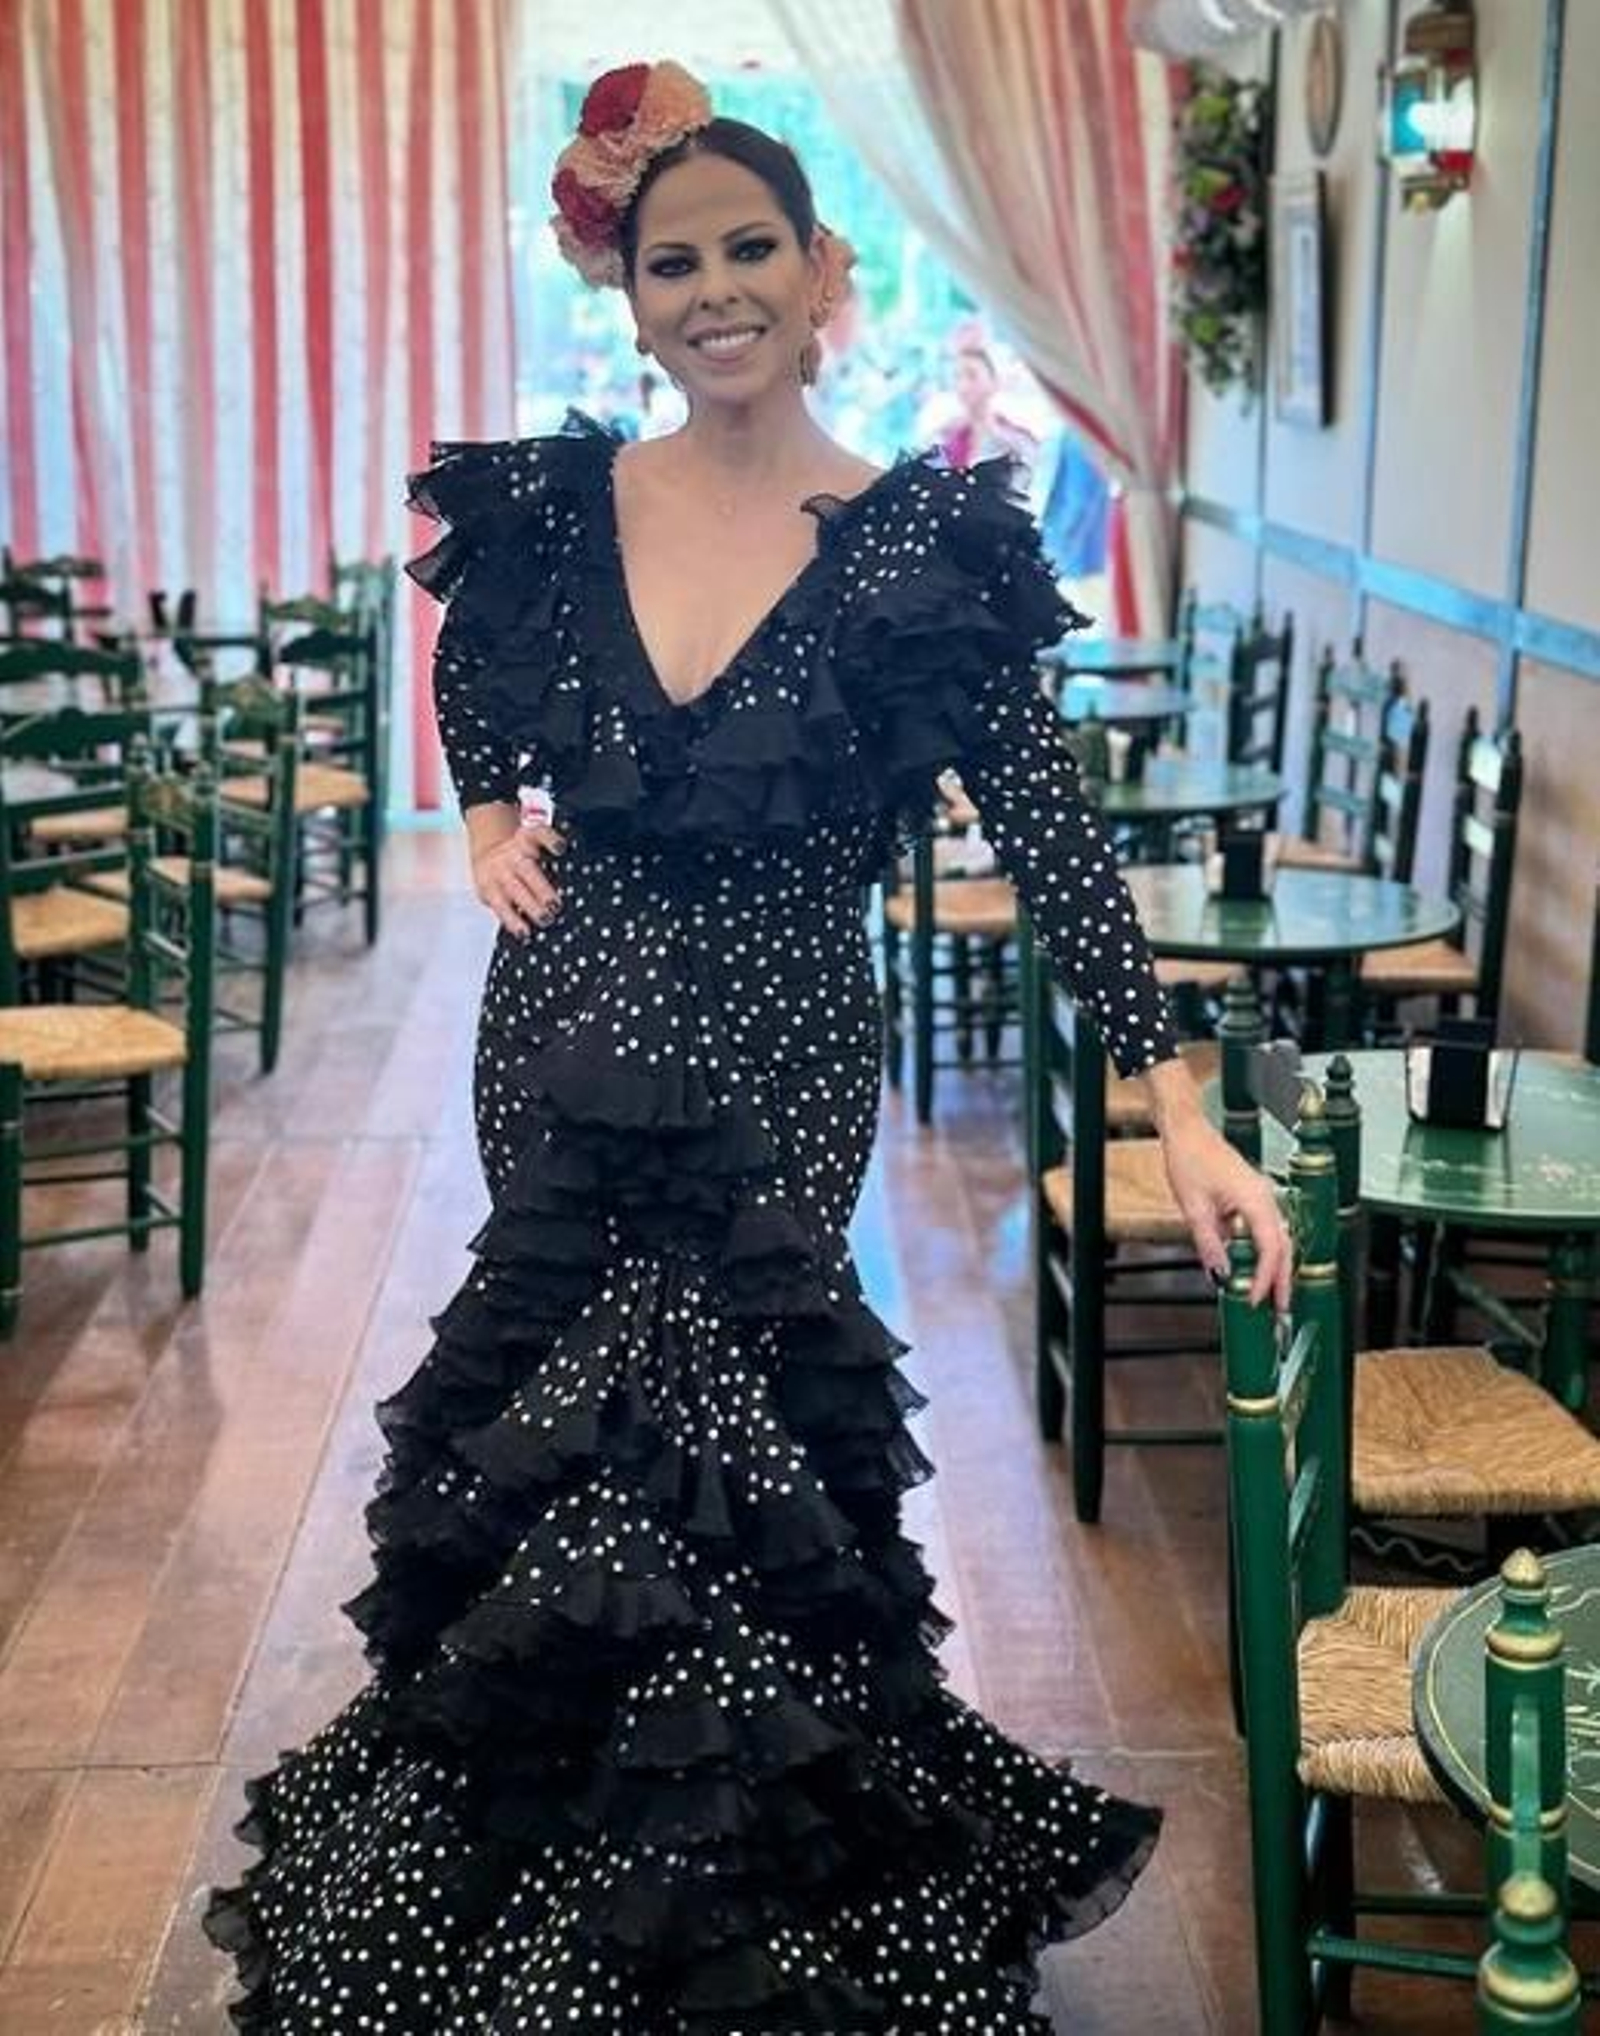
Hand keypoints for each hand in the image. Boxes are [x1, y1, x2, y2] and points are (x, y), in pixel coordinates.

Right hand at [471, 822, 563, 937]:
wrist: (489, 855)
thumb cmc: (524, 856)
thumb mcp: (538, 847)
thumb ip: (556, 858)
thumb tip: (585, 878)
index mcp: (528, 839)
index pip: (539, 834)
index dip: (550, 840)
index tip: (561, 848)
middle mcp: (513, 854)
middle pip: (526, 870)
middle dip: (542, 888)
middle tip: (556, 905)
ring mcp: (499, 872)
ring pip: (513, 890)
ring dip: (529, 907)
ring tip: (544, 920)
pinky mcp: (488, 890)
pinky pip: (500, 907)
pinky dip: (512, 921)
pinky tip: (524, 932)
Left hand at [1159, 1112, 1291, 1309]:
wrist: (1187, 1131)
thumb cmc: (1191, 1158)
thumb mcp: (1194, 1208)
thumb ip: (1210, 1244)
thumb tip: (1220, 1273)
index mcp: (1255, 1200)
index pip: (1270, 1248)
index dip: (1265, 1278)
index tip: (1255, 1298)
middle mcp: (1265, 1198)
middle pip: (1283, 1247)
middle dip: (1282, 1279)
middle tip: (1278, 1308)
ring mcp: (1261, 1196)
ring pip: (1277, 1239)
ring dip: (1273, 1267)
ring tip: (1268, 1294)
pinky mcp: (1253, 1196)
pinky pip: (1265, 1229)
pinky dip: (1262, 1251)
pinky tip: (1251, 1267)